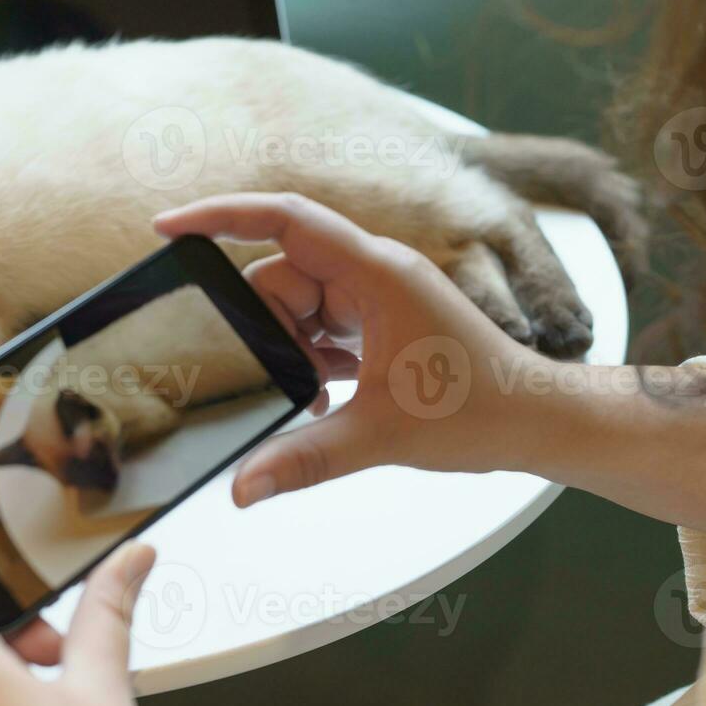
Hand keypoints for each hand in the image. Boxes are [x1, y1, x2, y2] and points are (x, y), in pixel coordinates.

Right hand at [155, 193, 547, 505]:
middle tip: (293, 384)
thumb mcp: (380, 436)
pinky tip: (327, 397)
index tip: (168, 227)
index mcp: (378, 272)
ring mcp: (379, 296)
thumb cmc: (480, 411)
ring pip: (299, 306)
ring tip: (320, 397)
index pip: (286, 220)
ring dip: (293, 350)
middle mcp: (375, 272)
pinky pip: (322, 324)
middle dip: (270, 330)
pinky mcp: (382, 320)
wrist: (537, 421)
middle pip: (283, 276)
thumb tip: (240, 489)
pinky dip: (312, 358)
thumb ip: (303, 459)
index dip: (221, 215)